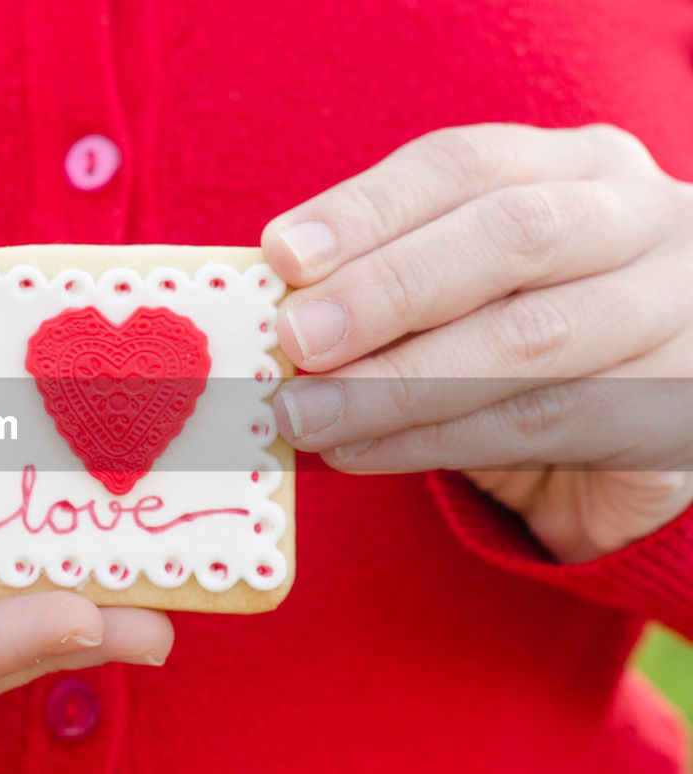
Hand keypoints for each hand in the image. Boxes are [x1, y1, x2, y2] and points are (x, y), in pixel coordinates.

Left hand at [261, 123, 692, 561]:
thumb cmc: (527, 326)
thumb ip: (393, 274)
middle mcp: (644, 224)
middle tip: (297, 340)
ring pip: (530, 342)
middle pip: (513, 236)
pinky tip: (361, 451)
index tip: (283, 255)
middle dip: (388, 289)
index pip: (466, 163)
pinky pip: (546, 426)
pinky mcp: (680, 411)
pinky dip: (437, 440)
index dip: (369, 208)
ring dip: (397, 384)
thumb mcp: (470, 278)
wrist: (646, 412)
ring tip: (307, 416)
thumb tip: (279, 303)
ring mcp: (678, 316)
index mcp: (580, 167)